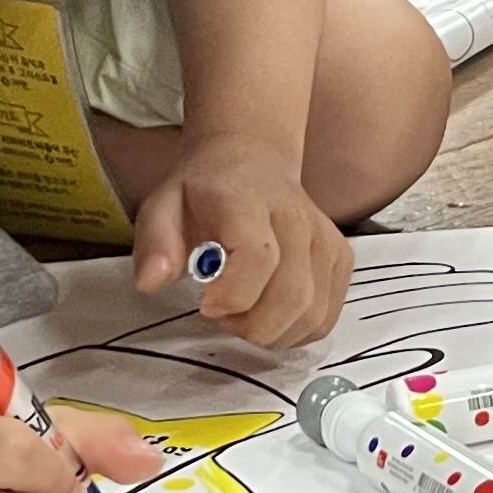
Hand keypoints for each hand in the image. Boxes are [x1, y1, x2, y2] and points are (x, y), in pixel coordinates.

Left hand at [132, 138, 348, 349]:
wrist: (252, 158)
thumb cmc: (203, 190)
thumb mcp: (162, 205)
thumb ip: (155, 244)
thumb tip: (151, 283)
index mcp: (248, 202)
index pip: (259, 257)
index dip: (234, 295)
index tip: (206, 305)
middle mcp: (297, 219)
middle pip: (293, 295)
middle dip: (252, 326)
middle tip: (223, 316)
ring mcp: (326, 239)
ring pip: (314, 313)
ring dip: (274, 333)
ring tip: (245, 316)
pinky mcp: (341, 259)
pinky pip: (327, 315)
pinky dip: (298, 331)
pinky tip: (271, 315)